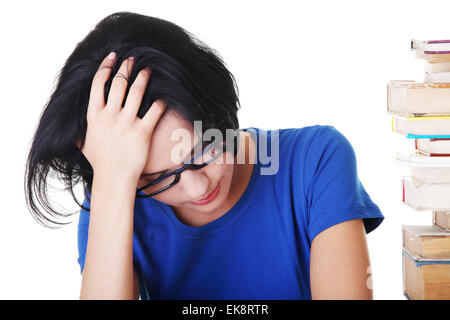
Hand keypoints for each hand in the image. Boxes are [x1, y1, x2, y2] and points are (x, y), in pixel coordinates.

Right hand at [77, 52, 165, 182]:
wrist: (113, 179)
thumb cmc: (99, 163)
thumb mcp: (82, 143)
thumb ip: (80, 129)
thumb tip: (72, 124)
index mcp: (94, 115)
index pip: (98, 84)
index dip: (106, 67)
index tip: (112, 57)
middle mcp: (109, 116)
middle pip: (119, 83)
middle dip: (126, 67)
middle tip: (133, 58)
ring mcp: (126, 123)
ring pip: (137, 91)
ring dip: (143, 77)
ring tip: (148, 70)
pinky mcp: (142, 131)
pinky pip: (154, 110)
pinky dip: (161, 100)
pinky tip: (165, 94)